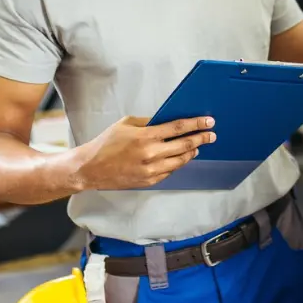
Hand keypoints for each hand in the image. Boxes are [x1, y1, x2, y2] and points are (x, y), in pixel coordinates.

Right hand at [71, 115, 216, 190]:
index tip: (208, 121)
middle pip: (184, 145)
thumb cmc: (106, 143)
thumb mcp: (126, 124)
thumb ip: (148, 122)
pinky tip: (181, 157)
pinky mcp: (149, 181)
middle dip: (201, 139)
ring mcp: (151, 170)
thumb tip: (167, 121)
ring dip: (191, 152)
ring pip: (180, 161)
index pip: (178, 128)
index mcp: (145, 136)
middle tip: (211, 135)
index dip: (196, 124)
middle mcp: (151, 154)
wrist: (91, 168)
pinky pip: (170, 171)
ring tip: (198, 146)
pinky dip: (178, 163)